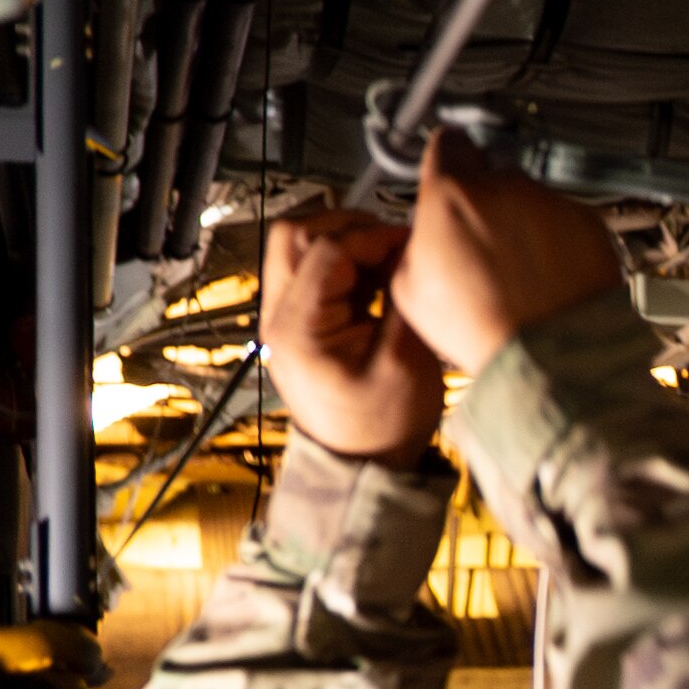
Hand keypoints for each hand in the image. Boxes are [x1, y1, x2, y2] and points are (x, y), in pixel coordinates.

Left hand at [260, 209, 443, 460]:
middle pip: (295, 235)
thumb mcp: (406, 362)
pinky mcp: (300, 323)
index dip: (372, 235)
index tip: (408, 241)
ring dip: (344, 241)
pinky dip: (345, 263)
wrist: (363, 462)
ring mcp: (285, 319)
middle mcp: (279, 317)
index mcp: (299, 326)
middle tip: (391, 238)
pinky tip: (378, 276)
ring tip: (386, 256)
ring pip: (299, 248)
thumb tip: (408, 254)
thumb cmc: (382, 425)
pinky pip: (313, 272)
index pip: (326, 249)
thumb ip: (403, 299)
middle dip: (348, 226)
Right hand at [388, 125, 625, 373]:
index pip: (446, 143)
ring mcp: (551, 203)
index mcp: (453, 193)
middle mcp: (506, 187)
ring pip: (529, 197)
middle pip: (490, 171)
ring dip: (521, 220)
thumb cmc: (481, 327)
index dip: (444, 158)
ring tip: (516, 268)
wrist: (549, 352)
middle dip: (483, 197)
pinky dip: (557, 238)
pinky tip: (545, 273)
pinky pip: (565, 219)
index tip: (445, 167)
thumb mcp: (410, 286)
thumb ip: (417, 238)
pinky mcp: (588, 223)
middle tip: (479, 237)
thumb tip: (426, 232)